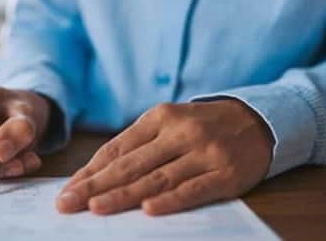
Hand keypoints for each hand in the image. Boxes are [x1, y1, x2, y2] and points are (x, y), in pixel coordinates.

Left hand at [56, 99, 272, 215]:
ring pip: (156, 178)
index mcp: (160, 117)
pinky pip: (193, 190)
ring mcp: (204, 153)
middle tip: (68, 203)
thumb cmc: (202, 126)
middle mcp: (180, 132)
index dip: (91, 171)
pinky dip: (170, 201)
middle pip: (131, 164)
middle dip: (95, 186)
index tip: (68, 189)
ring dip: (123, 195)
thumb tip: (97, 173)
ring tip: (96, 208)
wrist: (258, 120)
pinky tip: (148, 210)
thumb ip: (139, 145)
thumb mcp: (170, 123)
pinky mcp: (225, 174)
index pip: (118, 148)